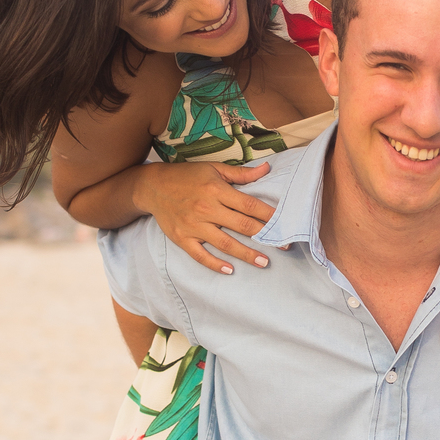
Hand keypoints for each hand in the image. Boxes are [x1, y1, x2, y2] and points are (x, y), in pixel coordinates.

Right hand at [133, 160, 276, 273]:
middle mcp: (207, 209)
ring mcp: (194, 226)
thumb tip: (267, 169)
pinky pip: (200, 255)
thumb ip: (241, 174)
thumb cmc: (187, 176)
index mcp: (217, 190)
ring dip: (246, 254)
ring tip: (264, 262)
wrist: (152, 186)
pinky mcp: (182, 238)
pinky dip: (215, 264)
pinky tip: (230, 270)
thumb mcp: (214, 169)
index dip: (270, 216)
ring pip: (225, 243)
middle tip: (285, 247)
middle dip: (266, 237)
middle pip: (242, 226)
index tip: (286, 224)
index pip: (250, 205)